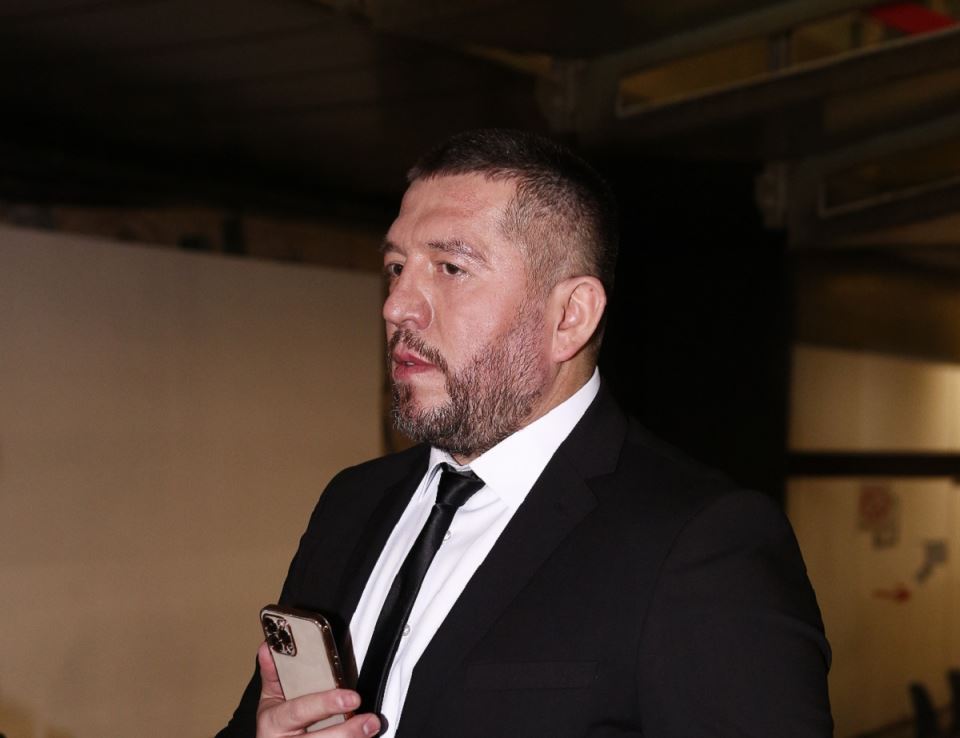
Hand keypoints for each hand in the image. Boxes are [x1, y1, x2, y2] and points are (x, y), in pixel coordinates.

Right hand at [255, 642, 380, 736]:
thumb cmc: (276, 721)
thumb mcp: (271, 697)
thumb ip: (274, 673)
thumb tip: (270, 646)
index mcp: (272, 721)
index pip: (299, 711)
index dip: (325, 704)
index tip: (351, 698)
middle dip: (347, 731)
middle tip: (370, 720)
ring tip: (371, 727)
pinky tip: (364, 737)